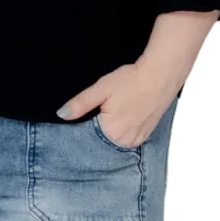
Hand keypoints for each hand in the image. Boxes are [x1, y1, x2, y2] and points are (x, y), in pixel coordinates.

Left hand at [56, 59, 178, 147]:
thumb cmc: (129, 81)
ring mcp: (137, 140)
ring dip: (109, 129)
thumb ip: (80, 104)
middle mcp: (125, 142)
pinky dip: (121, 129)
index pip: (88, 137)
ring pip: (114, 139)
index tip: (84, 114)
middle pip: (102, 139)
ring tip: (111, 111)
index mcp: (112, 133)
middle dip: (96, 127)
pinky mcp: (145, 136)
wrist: (158, 78)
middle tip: (100, 108)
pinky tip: (120, 116)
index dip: (82, 125)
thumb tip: (61, 115)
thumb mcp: (101, 89)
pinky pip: (126, 137)